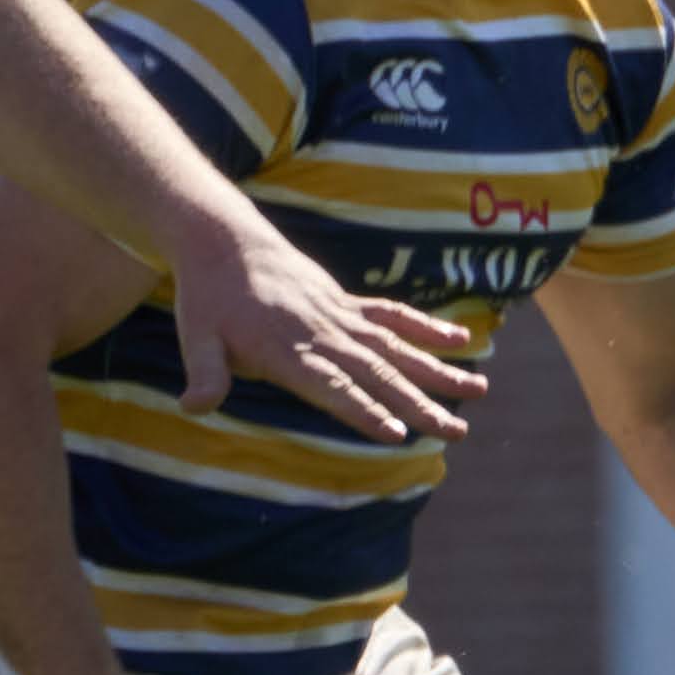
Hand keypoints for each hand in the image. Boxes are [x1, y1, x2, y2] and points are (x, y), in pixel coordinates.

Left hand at [165, 209, 484, 440]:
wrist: (223, 241)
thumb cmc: (208, 298)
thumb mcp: (197, 337)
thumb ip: (205, 375)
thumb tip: (194, 408)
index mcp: (288, 351)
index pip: (334, 387)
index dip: (365, 410)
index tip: (398, 433)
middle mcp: (323, 335)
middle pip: (379, 374)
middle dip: (421, 404)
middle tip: (458, 430)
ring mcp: (340, 317)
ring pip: (398, 349)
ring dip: (439, 371)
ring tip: (479, 389)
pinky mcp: (347, 303)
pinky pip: (393, 317)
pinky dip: (427, 327)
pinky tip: (460, 339)